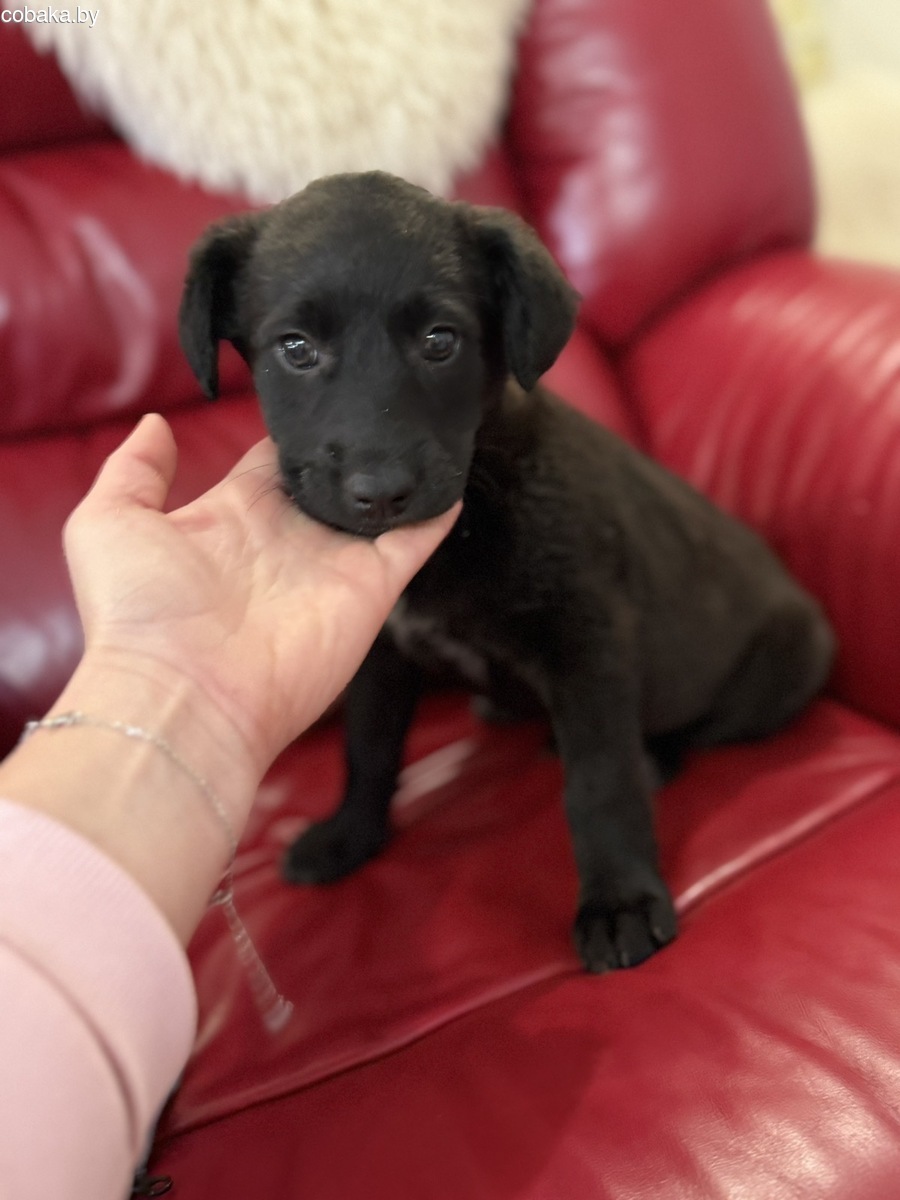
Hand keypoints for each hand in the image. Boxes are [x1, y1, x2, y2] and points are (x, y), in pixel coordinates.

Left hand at [63, 413, 457, 776]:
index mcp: (233, 515)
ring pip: (375, 505)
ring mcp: (332, 563)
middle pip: (331, 476)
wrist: (182, 696)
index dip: (294, 426)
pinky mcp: (370, 588)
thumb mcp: (107, 521)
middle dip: (353, 441)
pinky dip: (435, 511)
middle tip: (378, 390)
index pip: (274, 459)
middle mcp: (288, 537)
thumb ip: (134, 468)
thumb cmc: (138, 616)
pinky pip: (413, 541)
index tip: (316, 388)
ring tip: (423, 421)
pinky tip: (450, 476)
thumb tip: (157, 422)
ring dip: (396, 472)